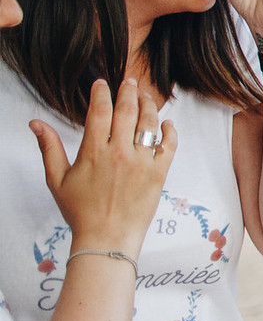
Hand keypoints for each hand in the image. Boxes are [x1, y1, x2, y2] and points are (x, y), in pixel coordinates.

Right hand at [32, 79, 176, 256]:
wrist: (107, 238)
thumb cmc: (80, 211)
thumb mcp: (57, 179)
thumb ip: (49, 148)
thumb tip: (35, 123)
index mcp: (93, 152)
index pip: (99, 111)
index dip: (101, 93)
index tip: (102, 83)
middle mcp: (119, 153)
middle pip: (127, 111)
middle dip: (128, 92)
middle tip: (128, 82)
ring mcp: (142, 163)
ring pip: (149, 124)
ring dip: (149, 106)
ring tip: (145, 96)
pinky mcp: (159, 174)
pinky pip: (169, 146)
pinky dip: (170, 132)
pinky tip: (167, 123)